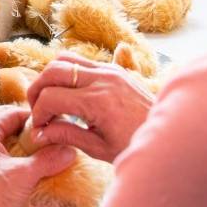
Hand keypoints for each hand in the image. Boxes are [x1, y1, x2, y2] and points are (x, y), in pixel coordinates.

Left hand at [0, 106, 74, 206]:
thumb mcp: (25, 175)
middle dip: (9, 117)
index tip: (46, 122)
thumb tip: (69, 151)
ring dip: (4, 136)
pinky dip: (1, 152)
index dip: (29, 115)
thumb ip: (48, 160)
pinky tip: (14, 163)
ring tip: (24, 142)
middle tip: (29, 123)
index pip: (7, 114)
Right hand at [25, 52, 154, 162]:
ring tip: (49, 99)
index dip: (38, 114)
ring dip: (50, 77)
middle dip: (36, 89)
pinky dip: (68, 73)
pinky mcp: (116, 68)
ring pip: (65, 58)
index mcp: (98, 102)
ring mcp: (110, 70)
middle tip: (36, 110)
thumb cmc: (135, 145)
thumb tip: (38, 133)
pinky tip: (69, 93)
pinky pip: (82, 60)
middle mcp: (103, 80)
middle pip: (52, 71)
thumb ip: (66, 135)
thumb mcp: (98, 148)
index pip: (50, 98)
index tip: (39, 128)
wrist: (170, 135)